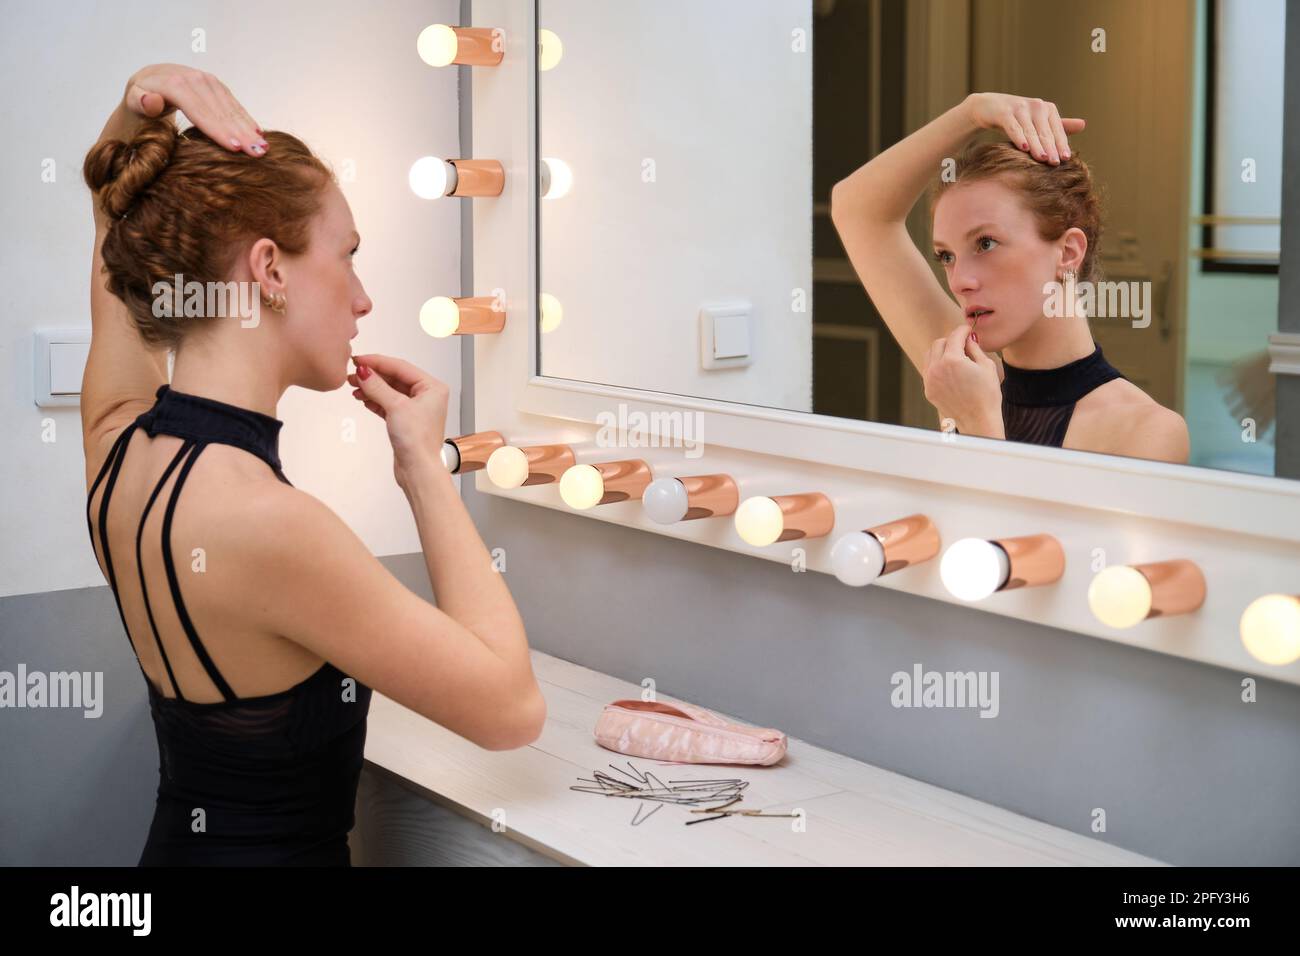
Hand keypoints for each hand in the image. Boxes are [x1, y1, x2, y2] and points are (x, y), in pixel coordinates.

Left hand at [123, 64, 266, 156]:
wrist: (149, 81)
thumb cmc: (140, 101)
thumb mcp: (133, 102)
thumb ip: (139, 101)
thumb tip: (152, 101)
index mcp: (172, 83)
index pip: (198, 109)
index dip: (217, 129)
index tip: (233, 148)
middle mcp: (192, 77)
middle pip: (218, 109)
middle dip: (240, 132)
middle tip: (257, 153)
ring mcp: (206, 80)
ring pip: (230, 106)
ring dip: (248, 127)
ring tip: (263, 148)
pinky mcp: (215, 85)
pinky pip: (233, 103)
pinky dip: (246, 119)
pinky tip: (258, 133)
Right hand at [347, 354, 450, 489]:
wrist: (418, 469)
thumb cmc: (418, 441)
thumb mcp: (396, 407)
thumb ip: (378, 387)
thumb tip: (364, 372)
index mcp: (432, 387)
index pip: (400, 367)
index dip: (377, 362)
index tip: (359, 360)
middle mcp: (427, 396)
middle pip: (394, 378)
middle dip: (373, 376)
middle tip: (353, 374)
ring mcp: (416, 409)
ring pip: (390, 391)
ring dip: (371, 389)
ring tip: (354, 387)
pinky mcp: (406, 421)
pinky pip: (388, 404)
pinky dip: (375, 401)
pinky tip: (363, 398)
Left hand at [923, 325, 1004, 438]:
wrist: (978, 420)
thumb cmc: (987, 394)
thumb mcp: (986, 365)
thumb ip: (974, 347)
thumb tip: (968, 337)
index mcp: (952, 360)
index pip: (954, 336)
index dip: (963, 330)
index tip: (968, 330)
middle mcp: (937, 368)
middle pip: (939, 343)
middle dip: (951, 340)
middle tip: (963, 344)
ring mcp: (930, 380)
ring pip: (930, 355)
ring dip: (941, 351)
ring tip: (956, 357)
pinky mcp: (928, 390)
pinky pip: (929, 370)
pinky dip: (937, 365)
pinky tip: (950, 370)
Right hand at [965, 92, 1084, 164]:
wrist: (987, 108)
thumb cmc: (1016, 118)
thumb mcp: (1037, 122)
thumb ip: (1058, 125)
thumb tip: (1083, 125)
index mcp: (1047, 109)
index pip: (1056, 129)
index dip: (1061, 144)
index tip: (1065, 159)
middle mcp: (1036, 106)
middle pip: (1044, 131)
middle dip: (1050, 147)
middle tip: (1055, 163)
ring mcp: (1019, 108)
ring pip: (1030, 130)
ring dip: (1037, 145)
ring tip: (1042, 159)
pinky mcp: (1004, 112)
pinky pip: (1013, 127)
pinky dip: (1018, 137)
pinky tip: (1023, 148)